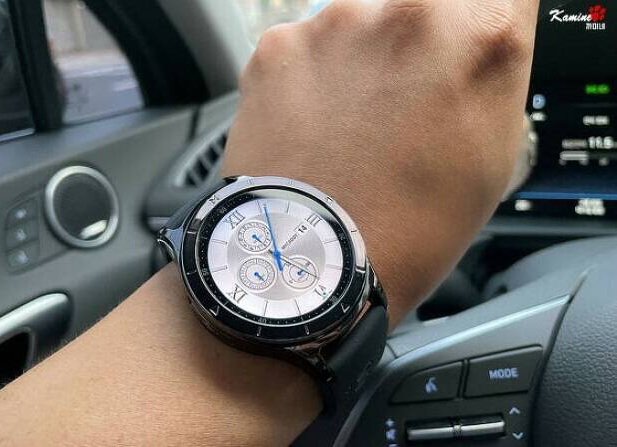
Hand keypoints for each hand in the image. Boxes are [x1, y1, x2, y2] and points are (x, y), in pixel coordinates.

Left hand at [223, 0, 539, 324]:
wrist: (313, 262)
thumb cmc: (409, 227)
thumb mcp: (494, 153)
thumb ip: (492, 73)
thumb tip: (481, 42)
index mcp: (480, 36)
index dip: (479, 20)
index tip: (462, 46)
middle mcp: (410, 13)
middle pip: (423, 8)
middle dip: (418, 47)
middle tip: (405, 105)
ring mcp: (337, 24)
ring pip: (361, 25)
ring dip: (362, 64)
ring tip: (352, 130)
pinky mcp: (279, 46)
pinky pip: (308, 48)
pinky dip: (313, 79)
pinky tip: (316, 128)